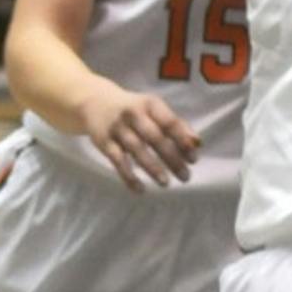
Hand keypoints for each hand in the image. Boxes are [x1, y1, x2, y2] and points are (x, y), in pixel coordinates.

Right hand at [77, 82, 198, 193]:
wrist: (93, 101)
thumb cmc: (133, 109)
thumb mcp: (153, 109)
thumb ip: (175, 124)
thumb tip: (197, 143)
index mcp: (149, 104)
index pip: (169, 121)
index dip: (182, 140)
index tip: (193, 159)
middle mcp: (132, 113)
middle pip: (154, 137)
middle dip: (171, 158)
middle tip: (185, 177)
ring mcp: (117, 127)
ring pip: (136, 149)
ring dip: (152, 167)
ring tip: (166, 183)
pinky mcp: (103, 141)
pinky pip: (117, 161)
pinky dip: (129, 176)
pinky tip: (140, 189)